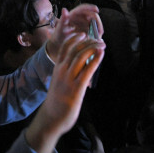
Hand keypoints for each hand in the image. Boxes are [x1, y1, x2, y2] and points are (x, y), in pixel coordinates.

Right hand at [25, 30, 103, 152]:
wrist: (51, 118)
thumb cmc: (56, 102)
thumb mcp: (58, 83)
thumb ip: (66, 75)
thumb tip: (79, 69)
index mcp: (57, 69)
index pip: (64, 48)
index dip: (74, 38)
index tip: (83, 34)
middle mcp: (62, 70)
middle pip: (75, 48)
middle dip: (88, 41)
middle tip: (98, 39)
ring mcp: (69, 78)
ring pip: (81, 55)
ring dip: (93, 47)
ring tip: (101, 44)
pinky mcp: (77, 87)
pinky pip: (88, 69)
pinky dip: (95, 59)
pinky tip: (101, 54)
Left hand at [45, 4, 102, 59]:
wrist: (59, 42)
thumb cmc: (58, 33)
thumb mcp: (60, 27)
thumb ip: (63, 18)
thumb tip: (64, 9)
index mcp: (74, 14)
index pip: (83, 8)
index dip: (90, 7)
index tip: (96, 9)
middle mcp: (81, 17)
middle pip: (92, 16)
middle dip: (97, 22)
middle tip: (99, 30)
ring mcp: (84, 23)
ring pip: (94, 23)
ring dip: (98, 28)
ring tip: (98, 36)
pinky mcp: (87, 30)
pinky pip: (93, 30)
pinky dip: (95, 34)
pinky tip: (97, 38)